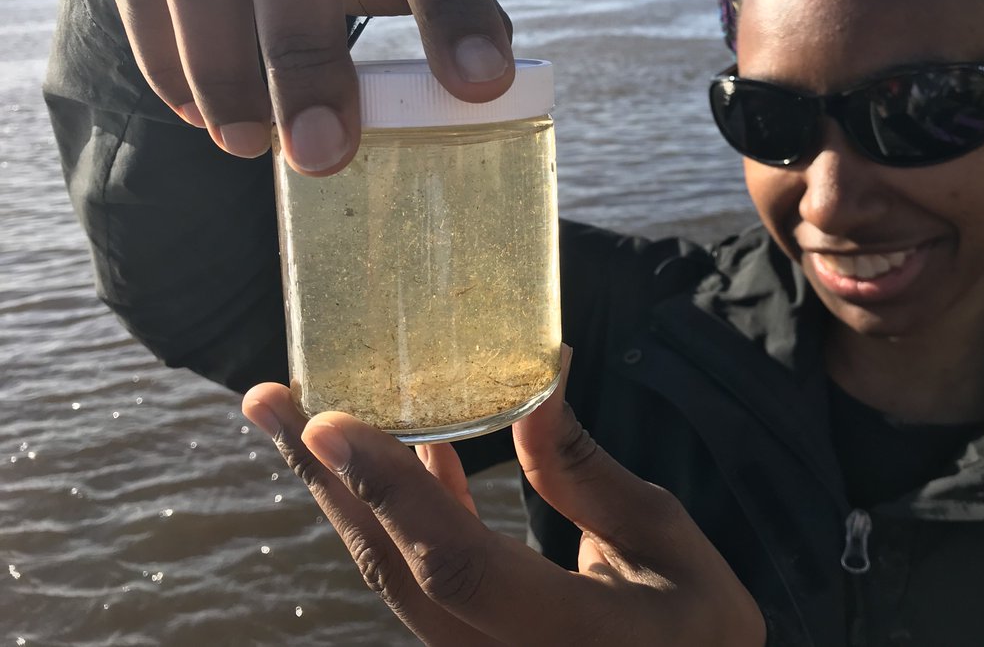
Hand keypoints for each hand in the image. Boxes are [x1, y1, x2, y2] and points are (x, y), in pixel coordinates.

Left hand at [242, 348, 766, 646]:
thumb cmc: (697, 623)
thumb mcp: (664, 541)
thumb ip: (585, 474)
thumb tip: (534, 381)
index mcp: (569, 635)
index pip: (459, 565)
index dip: (391, 493)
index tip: (329, 423)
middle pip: (393, 568)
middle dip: (323, 479)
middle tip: (268, 400)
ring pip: (390, 574)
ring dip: (341, 492)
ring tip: (298, 418)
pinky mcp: (470, 643)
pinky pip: (414, 578)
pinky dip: (395, 512)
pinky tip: (396, 454)